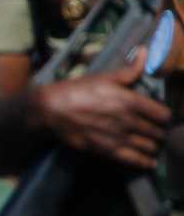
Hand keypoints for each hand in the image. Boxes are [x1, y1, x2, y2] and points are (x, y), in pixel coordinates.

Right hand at [36, 48, 171, 169]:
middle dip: (160, 133)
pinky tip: (149, 163)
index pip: (163, 114)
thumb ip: (130, 70)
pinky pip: (133, 160)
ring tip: (153, 146)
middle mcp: (128, 121)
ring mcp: (118, 137)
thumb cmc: (78, 90)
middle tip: (158, 133)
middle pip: (157, 132)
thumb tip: (146, 52)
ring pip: (148, 147)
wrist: (52, 109)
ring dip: (153, 147)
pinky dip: (145, 163)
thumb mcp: (105, 77)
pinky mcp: (106, 150)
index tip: (161, 117)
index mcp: (131, 100)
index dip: (164, 116)